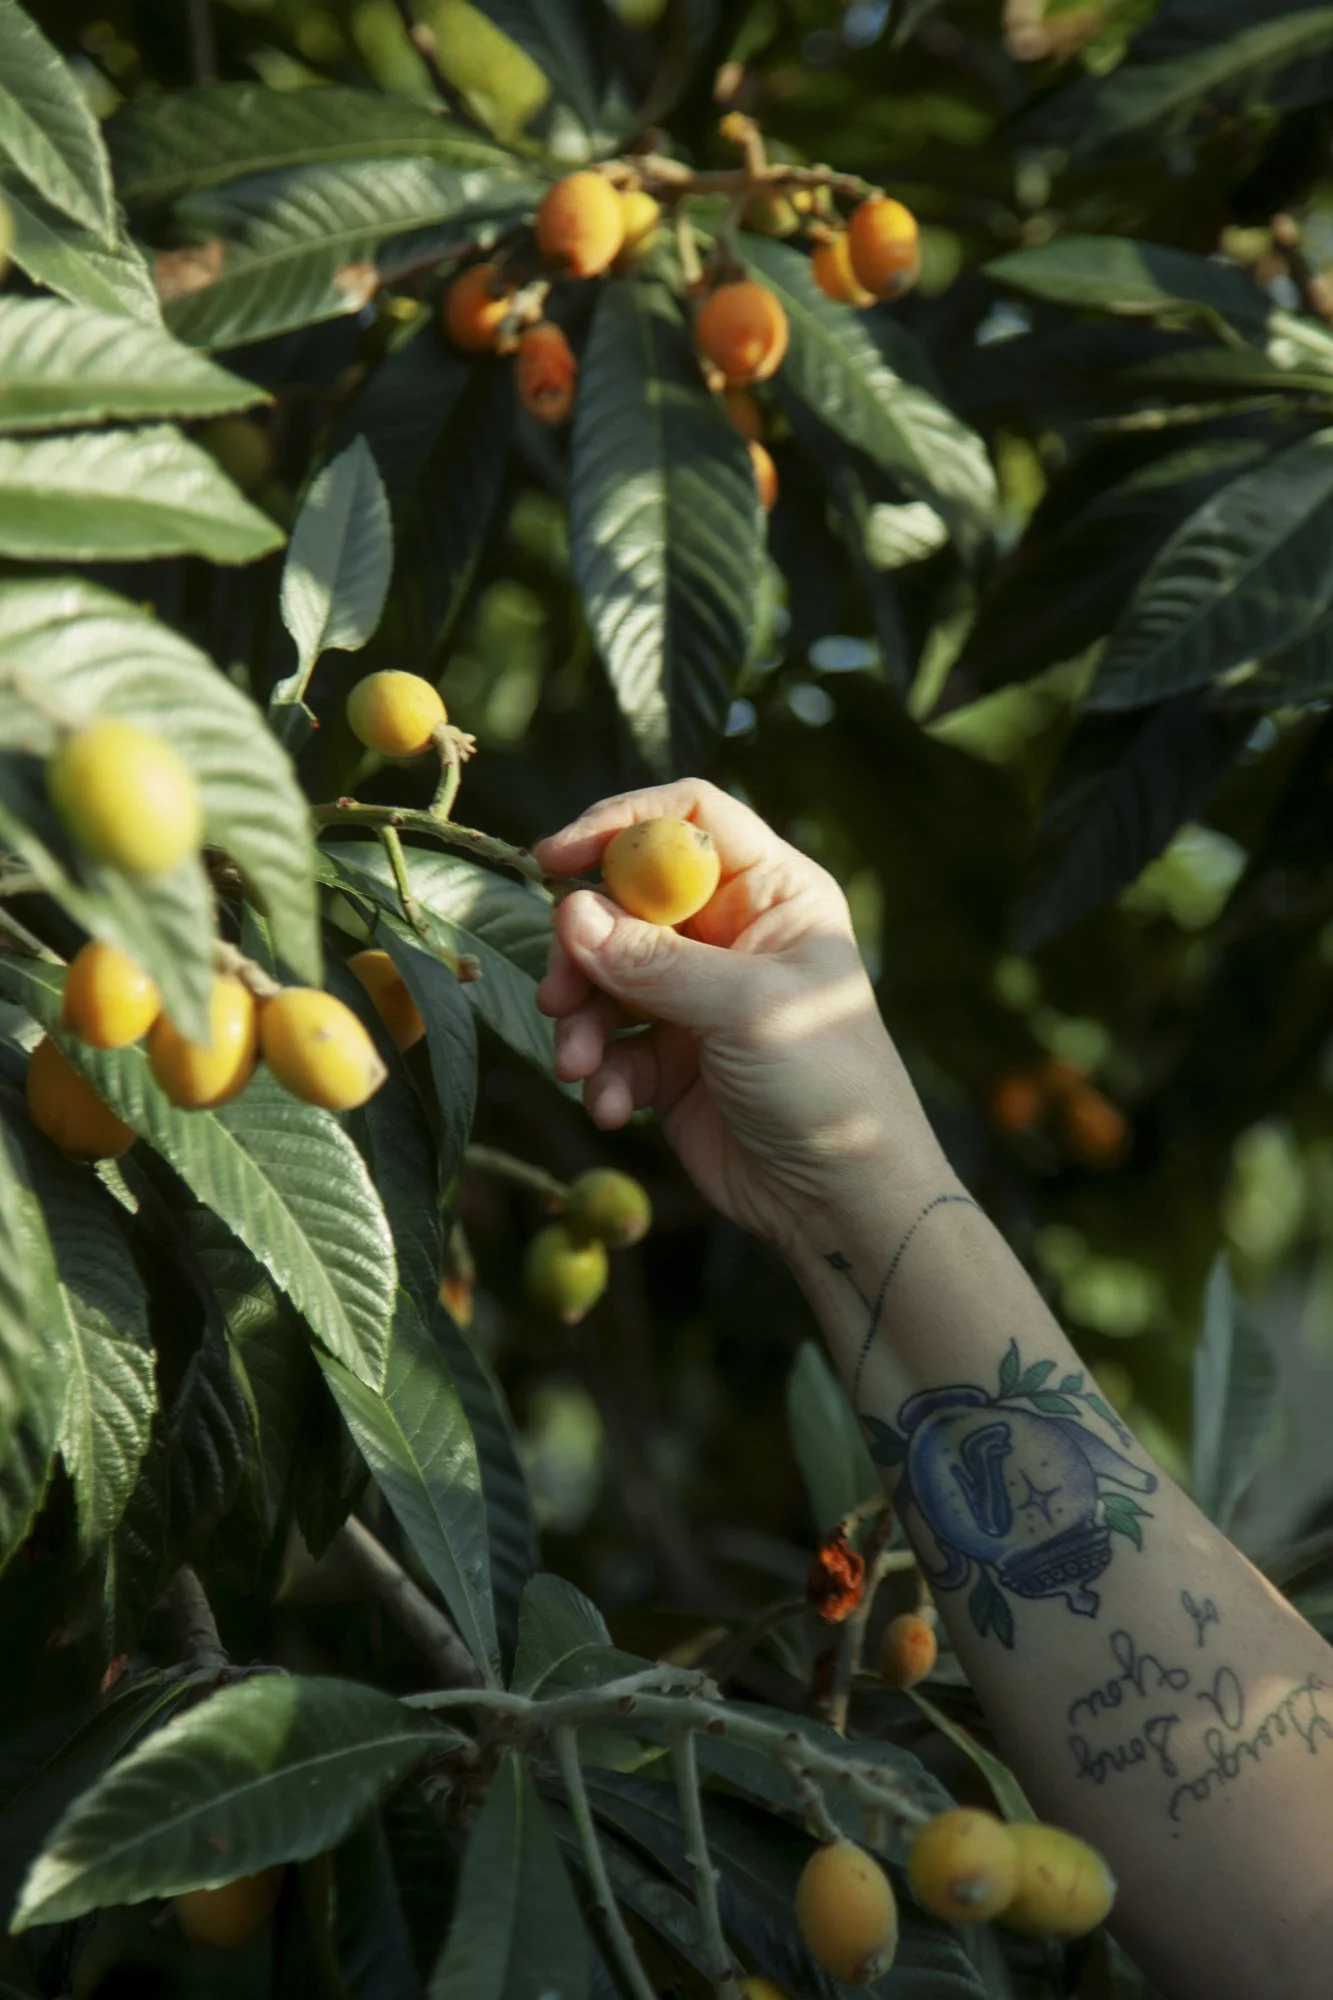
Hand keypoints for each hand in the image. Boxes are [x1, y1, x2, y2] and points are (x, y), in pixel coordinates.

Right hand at [535, 780, 942, 1247]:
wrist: (841, 1202)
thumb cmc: (827, 1086)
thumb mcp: (747, 1010)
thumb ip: (655, 962)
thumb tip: (570, 914)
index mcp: (773, 894)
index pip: (686, 822)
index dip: (619, 827)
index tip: (555, 859)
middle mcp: (731, 934)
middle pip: (624, 900)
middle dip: (582, 948)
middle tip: (560, 995)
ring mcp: (696, 996)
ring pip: (603, 975)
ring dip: (582, 1021)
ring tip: (582, 1068)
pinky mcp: (670, 1058)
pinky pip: (609, 1043)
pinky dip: (600, 1073)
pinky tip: (615, 1110)